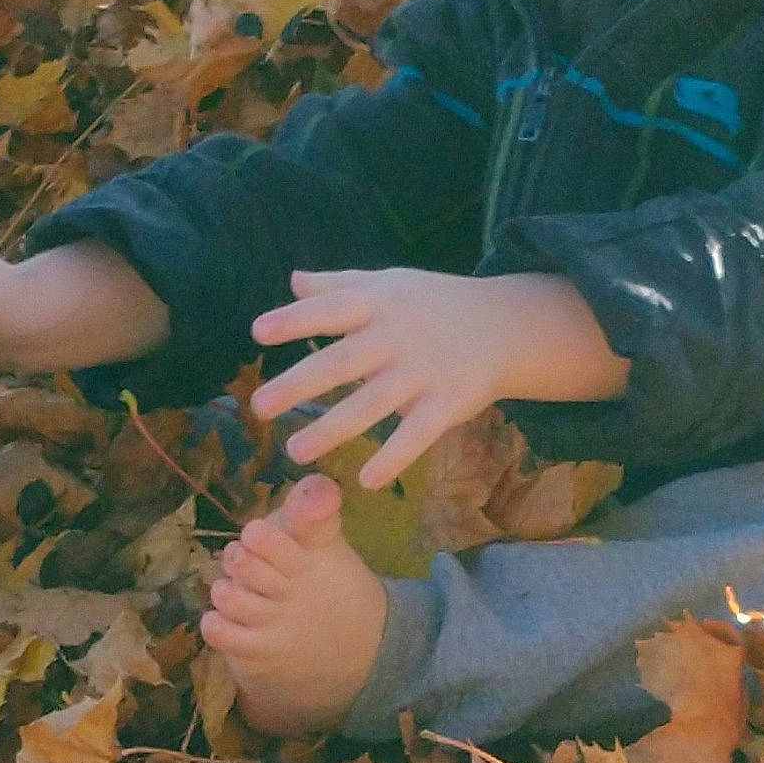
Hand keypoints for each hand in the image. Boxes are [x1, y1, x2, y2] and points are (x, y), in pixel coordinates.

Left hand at [249, 267, 630, 489]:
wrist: (505, 324)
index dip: (295, 320)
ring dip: (332, 429)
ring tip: (295, 452)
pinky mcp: (447, 403)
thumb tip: (293, 282)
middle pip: (341, 362)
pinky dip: (392, 457)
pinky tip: (364, 480)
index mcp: (378, 303)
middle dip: (298, 385)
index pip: (330, 310)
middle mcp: (396, 336)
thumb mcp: (390, 284)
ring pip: (371, 405)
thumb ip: (340, 285)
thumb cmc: (433, 303)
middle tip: (259, 407)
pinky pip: (416, 435)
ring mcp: (422, 371)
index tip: (258, 333)